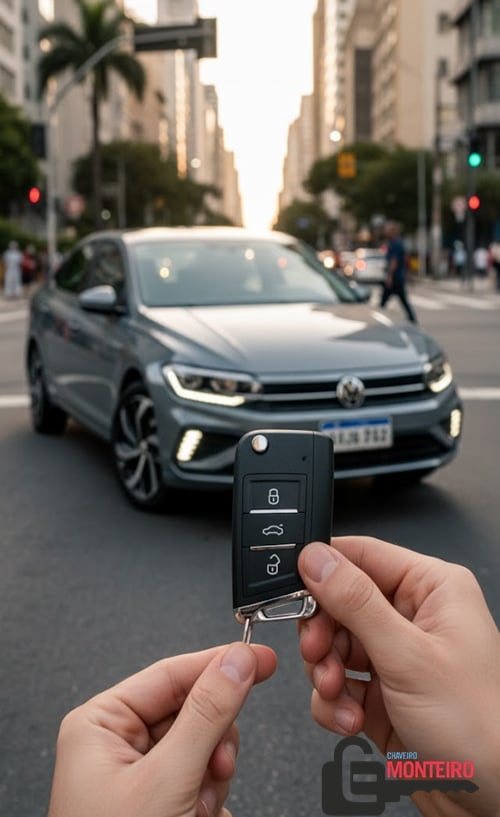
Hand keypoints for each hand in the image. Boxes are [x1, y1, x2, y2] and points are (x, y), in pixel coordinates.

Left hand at [47, 643, 276, 816]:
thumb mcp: (166, 781)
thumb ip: (206, 715)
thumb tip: (235, 663)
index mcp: (101, 723)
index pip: (172, 672)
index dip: (220, 663)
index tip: (262, 658)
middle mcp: (117, 745)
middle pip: (193, 711)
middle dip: (212, 743)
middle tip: (212, 769)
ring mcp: (140, 776)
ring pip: (204, 747)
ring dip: (212, 779)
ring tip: (197, 808)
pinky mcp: (160, 803)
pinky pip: (203, 780)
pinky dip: (210, 800)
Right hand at [298, 536, 499, 816]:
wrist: (496, 802)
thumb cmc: (480, 726)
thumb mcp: (408, 656)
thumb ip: (356, 603)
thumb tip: (317, 560)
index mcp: (432, 588)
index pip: (363, 555)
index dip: (323, 569)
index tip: (293, 587)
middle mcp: (414, 617)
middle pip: (340, 603)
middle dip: (323, 633)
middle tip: (319, 653)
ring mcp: (395, 656)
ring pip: (333, 645)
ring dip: (326, 673)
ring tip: (338, 694)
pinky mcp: (381, 694)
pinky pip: (337, 684)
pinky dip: (334, 703)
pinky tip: (349, 719)